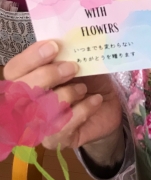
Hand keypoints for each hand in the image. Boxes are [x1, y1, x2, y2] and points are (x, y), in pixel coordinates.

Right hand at [4, 40, 123, 165]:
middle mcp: (24, 104)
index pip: (14, 70)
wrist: (108, 107)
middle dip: (48, 76)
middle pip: (20, 92)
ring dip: (66, 95)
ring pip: (40, 110)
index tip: (54, 46)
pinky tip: (95, 100)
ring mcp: (37, 125)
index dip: (31, 58)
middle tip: (73, 67)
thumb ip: (67, 52)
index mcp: (26, 79)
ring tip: (84, 88)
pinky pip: (62, 126)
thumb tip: (67, 38)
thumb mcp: (79, 61)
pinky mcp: (55, 140)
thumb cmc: (88, 80)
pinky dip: (82, 110)